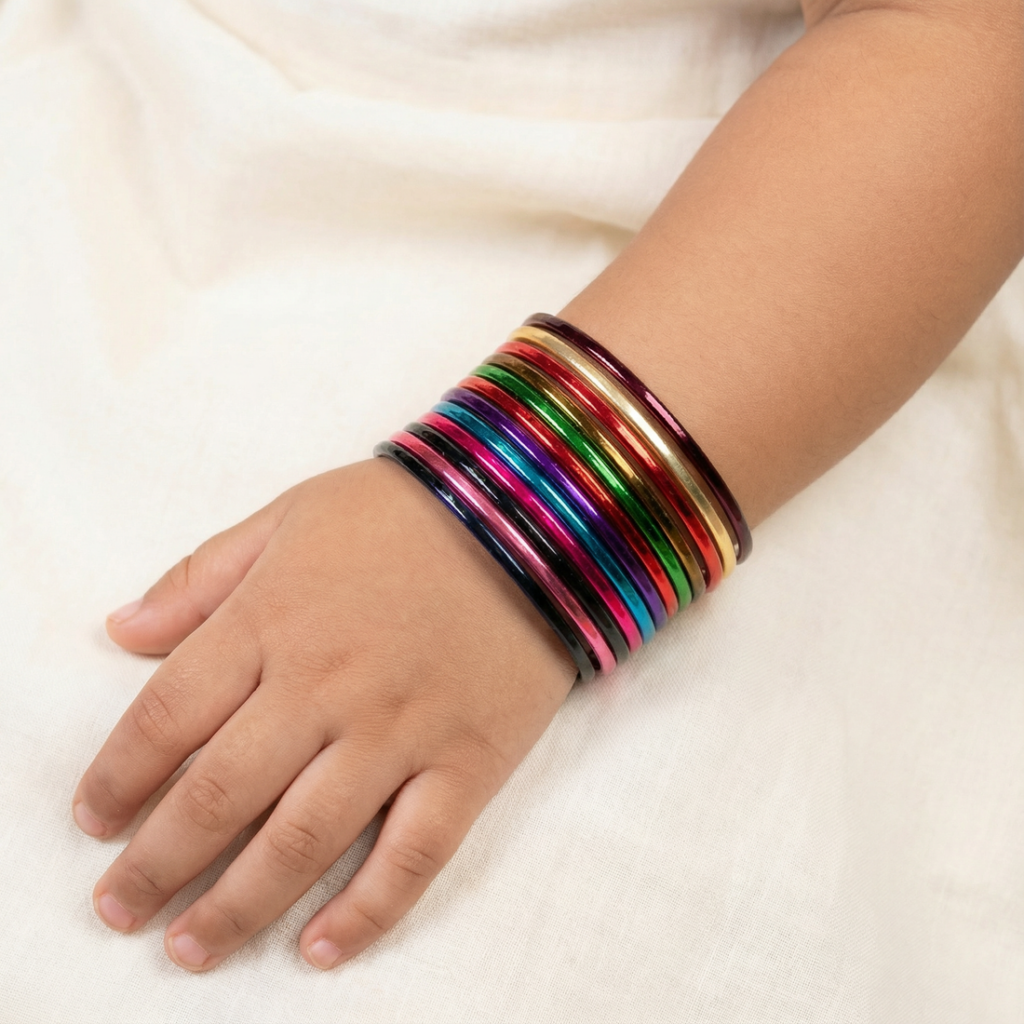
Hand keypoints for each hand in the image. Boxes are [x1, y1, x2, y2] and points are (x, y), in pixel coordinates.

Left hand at [73, 457, 575, 970]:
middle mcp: (325, 686)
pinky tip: (320, 950)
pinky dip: (367, 912)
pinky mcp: (467, 762)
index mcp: (274, 620)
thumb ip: (202, 574)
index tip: (94, 821)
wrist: (535, 515)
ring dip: (236, 906)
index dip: (118, 777)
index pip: (167, 716)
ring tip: (189, 948)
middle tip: (119, 909)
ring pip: (302, 841)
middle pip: (219, 794)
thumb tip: (121, 630)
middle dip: (157, 863)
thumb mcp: (292, 514)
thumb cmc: (406, 511)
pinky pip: (413, 854)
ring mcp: (400, 730)